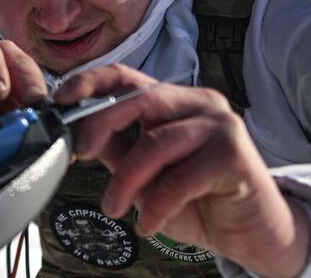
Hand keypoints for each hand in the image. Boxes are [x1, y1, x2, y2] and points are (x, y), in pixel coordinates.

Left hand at [55, 66, 310, 277]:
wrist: (252, 233)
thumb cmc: (198, 200)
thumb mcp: (145, 173)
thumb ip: (116, 149)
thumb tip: (72, 132)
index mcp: (173, 100)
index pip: (125, 77)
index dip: (89, 83)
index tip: (58, 102)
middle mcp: (199, 102)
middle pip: (139, 99)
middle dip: (100, 124)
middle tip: (80, 153)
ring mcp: (220, 124)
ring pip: (156, 142)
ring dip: (126, 181)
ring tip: (114, 207)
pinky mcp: (235, 153)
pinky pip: (181, 178)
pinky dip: (156, 205)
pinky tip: (147, 224)